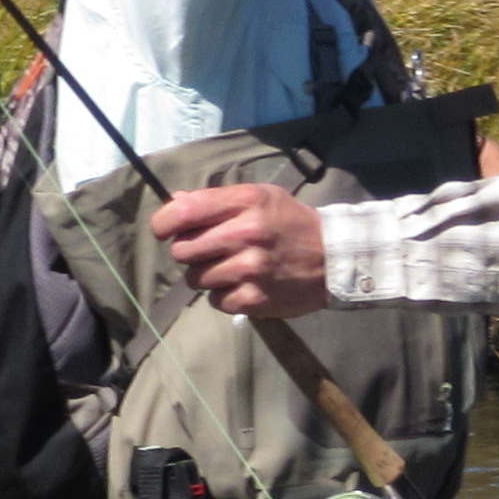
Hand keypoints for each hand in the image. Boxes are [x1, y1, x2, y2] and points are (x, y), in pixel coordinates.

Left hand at [152, 184, 330, 315]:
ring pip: (196, 279)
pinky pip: (216, 301)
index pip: (183, 212)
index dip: (164, 223)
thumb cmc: (291, 223)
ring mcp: (251, 269)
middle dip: (190, 252)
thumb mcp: (261, 197)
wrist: (335, 258)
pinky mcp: (255, 298)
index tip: (164, 230)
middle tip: (210, 251)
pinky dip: (225, 296)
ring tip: (232, 269)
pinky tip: (244, 285)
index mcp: (245, 202)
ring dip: (207, 276)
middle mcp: (246, 233)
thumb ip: (217, 200)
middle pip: (182, 250)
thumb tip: (175, 202)